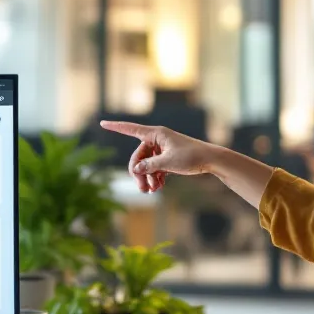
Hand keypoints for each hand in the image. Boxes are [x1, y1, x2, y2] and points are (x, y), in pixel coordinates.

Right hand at [99, 121, 220, 193]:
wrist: (211, 160)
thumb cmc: (192, 157)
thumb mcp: (168, 163)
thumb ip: (149, 166)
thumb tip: (136, 169)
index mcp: (156, 134)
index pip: (131, 129)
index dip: (116, 127)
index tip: (102, 123)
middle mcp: (158, 139)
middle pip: (139, 156)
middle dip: (139, 173)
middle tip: (142, 189)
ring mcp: (163, 149)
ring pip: (147, 164)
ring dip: (147, 178)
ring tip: (151, 191)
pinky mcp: (168, 157)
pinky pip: (155, 167)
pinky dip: (155, 177)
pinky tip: (158, 187)